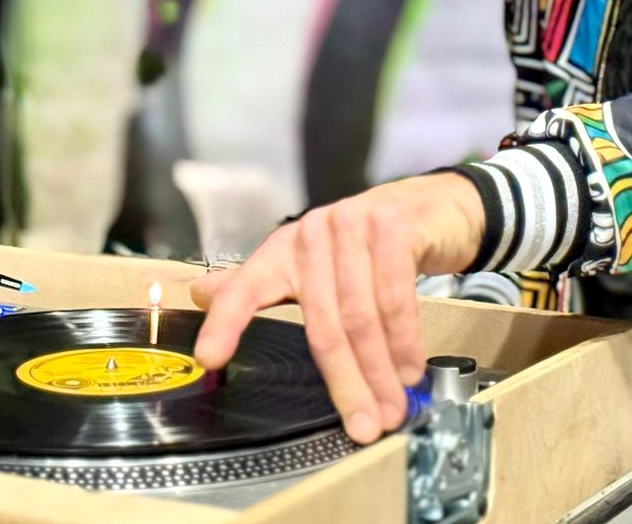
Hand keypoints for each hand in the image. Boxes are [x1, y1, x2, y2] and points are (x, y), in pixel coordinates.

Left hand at [188, 172, 485, 443]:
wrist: (431, 206)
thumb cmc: (371, 246)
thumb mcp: (317, 265)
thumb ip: (262, 284)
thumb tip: (199, 294)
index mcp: (284, 250)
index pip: (245, 288)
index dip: (226, 322)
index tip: (210, 360)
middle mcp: (312, 233)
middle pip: (323, 324)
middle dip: (347, 382)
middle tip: (365, 424)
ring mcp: (353, 224)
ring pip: (362, 316)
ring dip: (381, 371)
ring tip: (393, 407)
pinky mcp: (393, 224)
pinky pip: (396, 295)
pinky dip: (405, 339)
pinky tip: (410, 369)